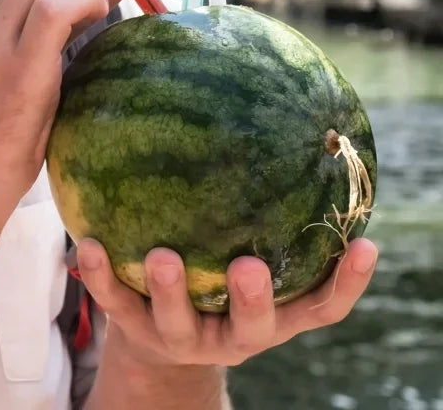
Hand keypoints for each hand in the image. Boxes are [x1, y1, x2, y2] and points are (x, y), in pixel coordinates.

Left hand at [75, 237, 377, 366]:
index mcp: (271, 316)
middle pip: (254, 325)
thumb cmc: (210, 275)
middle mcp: (233, 333)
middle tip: (247, 267)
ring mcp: (183, 337)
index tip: (365, 245)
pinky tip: (87, 242)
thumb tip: (271, 116)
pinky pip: (116, 303)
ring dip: (170, 291)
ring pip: (179, 323)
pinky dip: (102, 276)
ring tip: (161, 256)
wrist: (155, 337)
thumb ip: (256, 207)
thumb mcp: (240, 251)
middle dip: (253, 300)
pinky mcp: (132, 331)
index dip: (347, 283)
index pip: (320, 306)